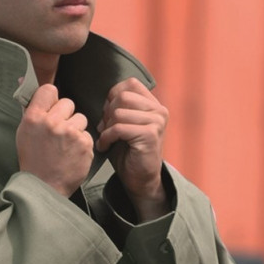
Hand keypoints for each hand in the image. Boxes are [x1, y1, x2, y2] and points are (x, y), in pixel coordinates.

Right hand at [16, 84, 92, 197]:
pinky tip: (72, 153)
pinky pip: (87, 134)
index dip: (52, 99)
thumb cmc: (33, 160)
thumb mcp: (24, 132)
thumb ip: (30, 108)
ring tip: (65, 145)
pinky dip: (82, 143)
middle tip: (58, 132)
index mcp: (34, 118)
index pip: (49, 90)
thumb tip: (24, 80)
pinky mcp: (84, 144)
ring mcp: (70, 133)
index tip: (51, 107)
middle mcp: (52, 122)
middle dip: (65, 115)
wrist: (44, 187)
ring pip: (80, 118)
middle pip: (68, 103)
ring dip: (75, 129)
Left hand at [95, 77, 169, 220]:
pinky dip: (106, 138)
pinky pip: (119, 128)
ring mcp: (156, 122)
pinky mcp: (150, 135)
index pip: (130, 84)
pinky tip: (105, 146)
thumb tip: (105, 98)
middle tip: (104, 129)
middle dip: (107, 113)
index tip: (107, 114)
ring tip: (105, 139)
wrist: (140, 179)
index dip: (112, 96)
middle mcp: (159, 110)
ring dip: (106, 127)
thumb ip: (118, 108)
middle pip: (122, 96)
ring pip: (119, 112)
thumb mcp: (123, 124)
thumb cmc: (128, 151)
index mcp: (153, 105)